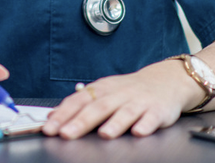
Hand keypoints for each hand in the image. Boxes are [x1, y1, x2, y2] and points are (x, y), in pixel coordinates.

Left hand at [42, 60, 201, 139]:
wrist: (165, 81)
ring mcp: (138, 102)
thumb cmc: (128, 91)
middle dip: (81, 121)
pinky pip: (151, 117)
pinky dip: (145, 124)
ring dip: (114, 123)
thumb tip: (53, 116)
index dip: (63, 114)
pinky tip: (139, 132)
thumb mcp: (103, 93)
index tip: (49, 128)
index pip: (78, 101)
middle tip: (66, 134)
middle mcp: (118, 94)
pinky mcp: (157, 110)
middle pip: (98, 107)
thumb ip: (80, 105)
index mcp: (101, 89)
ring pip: (125, 112)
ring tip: (104, 134)